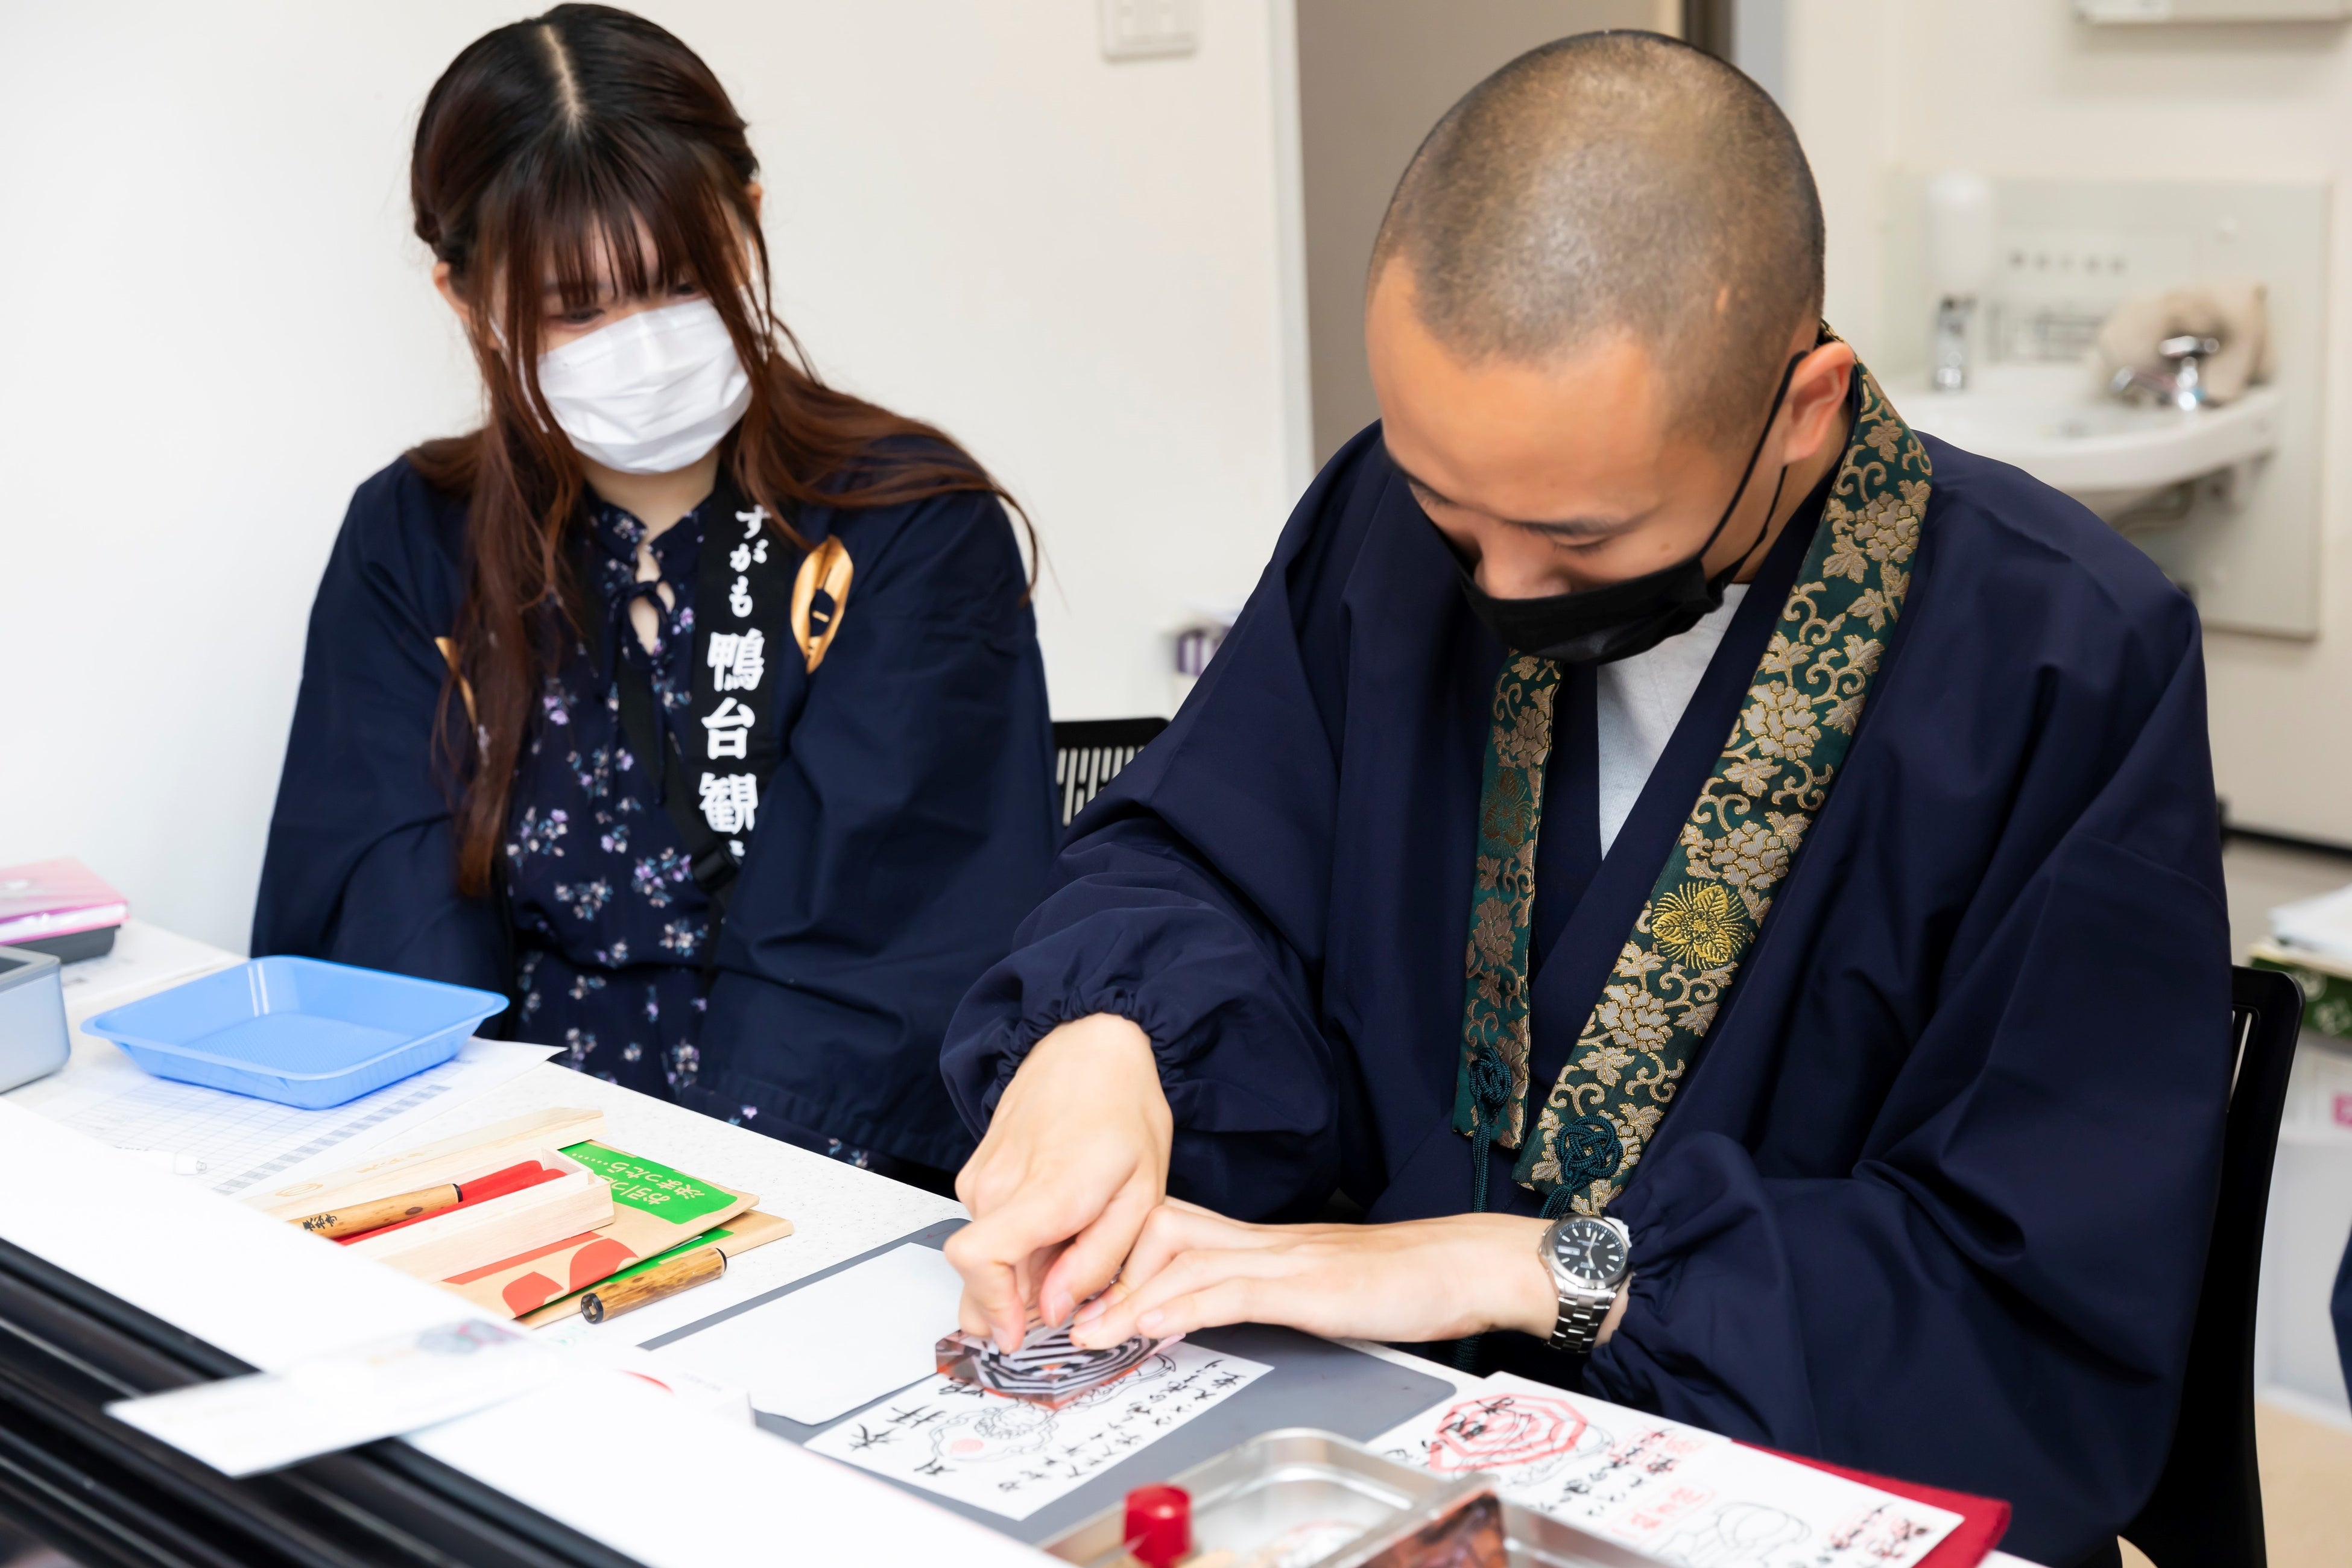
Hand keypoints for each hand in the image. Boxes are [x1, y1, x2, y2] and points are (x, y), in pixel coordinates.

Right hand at [946, 1014, 1170, 1351]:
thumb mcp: (1142, 1193)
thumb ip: (1099, 1259)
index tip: (1016, 1334)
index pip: (977, 1260)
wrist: (1089, 1045)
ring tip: (1071, 1242)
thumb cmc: (1122, 1109)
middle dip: (1012, 1306)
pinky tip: (1054, 1223)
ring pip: (987, 1255)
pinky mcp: (976, 1173)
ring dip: (1020, 1271)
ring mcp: (981, 1177)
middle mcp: (999, 1184)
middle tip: (1060, 1304)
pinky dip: (1016, 1244)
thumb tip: (1057, 1308)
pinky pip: (988, 1229)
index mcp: (1046, 1190)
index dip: (992, 1308)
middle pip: (979, 1275)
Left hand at [1066, 1200, 1574, 1349]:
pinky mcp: (1309, 1285)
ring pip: (1182, 1259)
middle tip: (1058, 1310)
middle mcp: (1263, 1241)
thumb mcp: (1318, 1290)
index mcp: (1263, 1242)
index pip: (1169, 1231)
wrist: (1468, 1264)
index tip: (1073, 1294)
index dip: (1114, 1257)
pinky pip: (1232, 1289)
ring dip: (1123, 1297)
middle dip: (1102, 1270)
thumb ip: (1264, 1295)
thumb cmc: (1403, 1281)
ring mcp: (1285, 1258)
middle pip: (1158, 1231)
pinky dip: (1182, 1305)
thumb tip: (1207, 1315)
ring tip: (1082, 1331)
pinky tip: (1148, 1324)